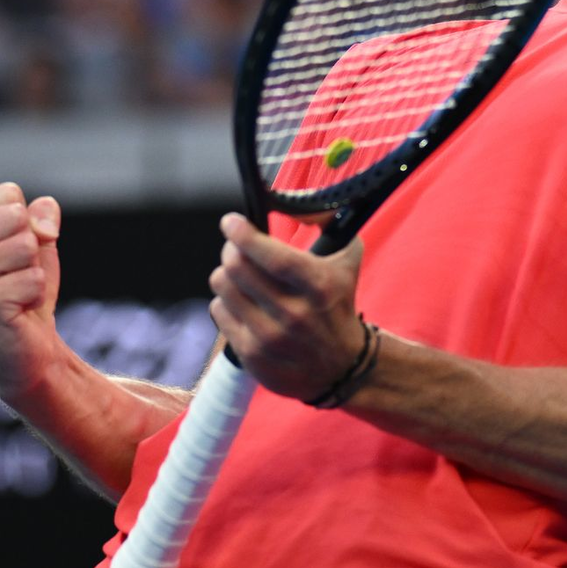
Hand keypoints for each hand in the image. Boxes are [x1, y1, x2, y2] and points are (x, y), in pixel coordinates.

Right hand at [0, 182, 63, 401]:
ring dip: (34, 271)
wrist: (28, 344)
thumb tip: (43, 216)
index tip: (19, 253)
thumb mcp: (40, 242)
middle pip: (18, 216)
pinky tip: (19, 309)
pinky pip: (33, 278)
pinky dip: (36, 295)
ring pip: (27, 246)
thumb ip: (42, 217)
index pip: (10, 194)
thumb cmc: (28, 287)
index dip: (30, 222)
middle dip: (33, 246)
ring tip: (18, 291)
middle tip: (20, 274)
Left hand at [208, 213, 365, 403]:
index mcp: (319, 286)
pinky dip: (225, 301)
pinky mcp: (252, 356)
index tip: (231, 221)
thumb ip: (325, 222)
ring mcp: (270, 338)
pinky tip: (242, 301)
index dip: (245, 235)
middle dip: (231, 250)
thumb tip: (291, 202)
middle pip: (238, 269)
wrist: (341, 365)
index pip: (272, 256)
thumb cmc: (338, 303)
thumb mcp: (347, 259)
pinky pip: (219, 312)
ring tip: (238, 274)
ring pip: (223, 289)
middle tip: (235, 247)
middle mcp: (294, 314)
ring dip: (225, 274)